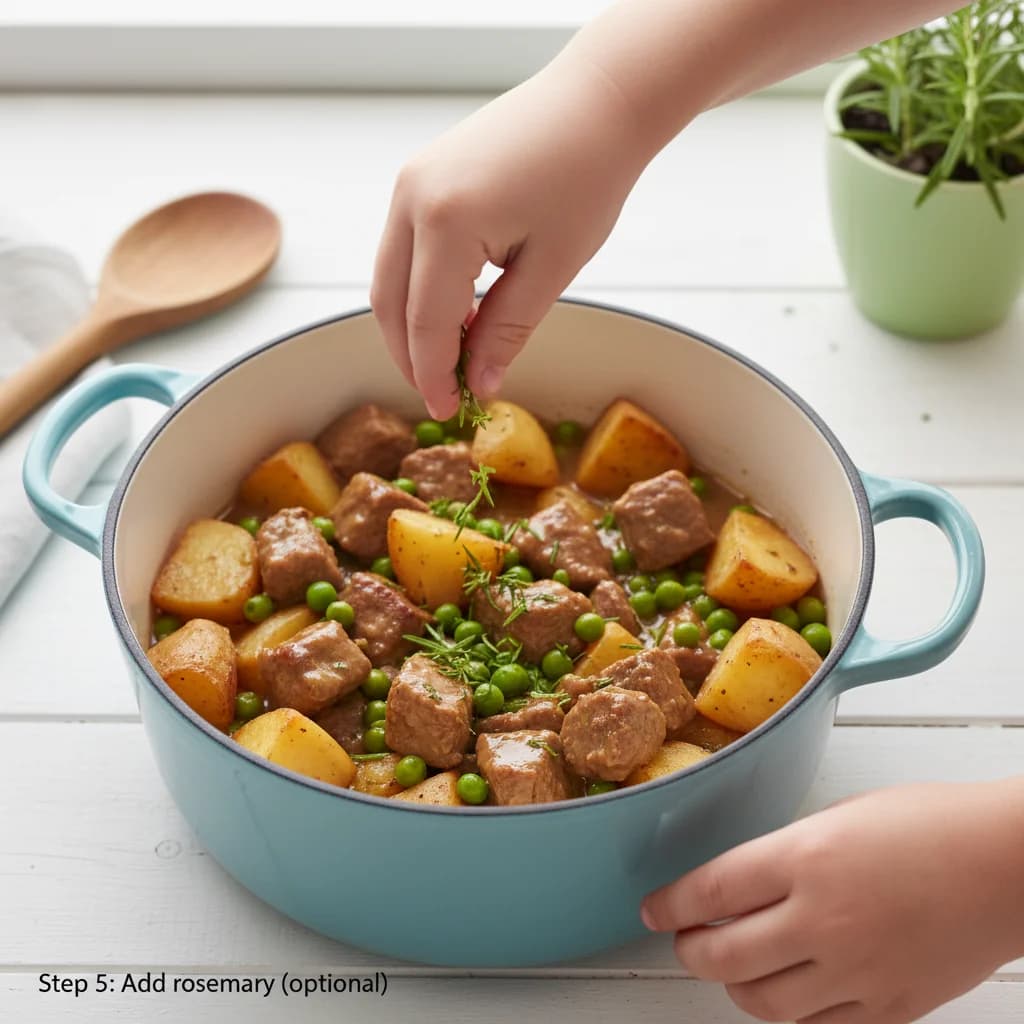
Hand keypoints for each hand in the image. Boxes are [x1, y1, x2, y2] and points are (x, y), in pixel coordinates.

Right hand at [371, 55, 648, 419]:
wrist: (597, 99)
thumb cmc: (588, 175)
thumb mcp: (553, 266)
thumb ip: (507, 329)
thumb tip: (481, 382)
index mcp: (446, 222)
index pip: (425, 323)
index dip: (434, 374)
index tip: (450, 411)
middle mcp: (411, 198)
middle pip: (389, 303)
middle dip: (410, 357)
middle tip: (442, 395)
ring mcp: (409, 182)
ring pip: (388, 277)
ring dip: (410, 326)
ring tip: (449, 362)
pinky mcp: (419, 176)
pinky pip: (403, 249)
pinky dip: (419, 290)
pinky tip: (453, 316)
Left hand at [642, 780, 1023, 1022]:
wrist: (1008, 865)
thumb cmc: (929, 824)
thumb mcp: (839, 817)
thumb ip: (786, 855)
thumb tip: (739, 886)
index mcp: (805, 858)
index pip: (709, 892)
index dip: (670, 905)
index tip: (653, 909)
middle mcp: (822, 919)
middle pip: (722, 957)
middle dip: (688, 951)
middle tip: (684, 940)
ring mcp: (857, 972)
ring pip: (762, 1003)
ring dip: (734, 985)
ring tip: (732, 964)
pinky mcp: (890, 1008)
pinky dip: (790, 1010)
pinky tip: (788, 987)